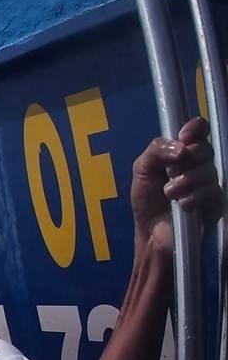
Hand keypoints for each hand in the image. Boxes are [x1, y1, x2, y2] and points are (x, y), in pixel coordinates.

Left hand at [130, 116, 222, 252]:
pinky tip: (183, 205)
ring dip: (185, 181)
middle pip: (204, 149)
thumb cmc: (147, 200)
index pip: (199, 129)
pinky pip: (213, 190)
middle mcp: (199, 164)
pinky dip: (194, 196)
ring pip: (208, 170)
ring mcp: (209, 182)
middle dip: (185, 161)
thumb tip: (181, 147)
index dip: (195, 128)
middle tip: (169, 173)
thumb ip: (155, 151)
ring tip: (170, 193)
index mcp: (183, 152)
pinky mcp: (216, 201)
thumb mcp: (142, 170)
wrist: (151, 231)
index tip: (184, 137)